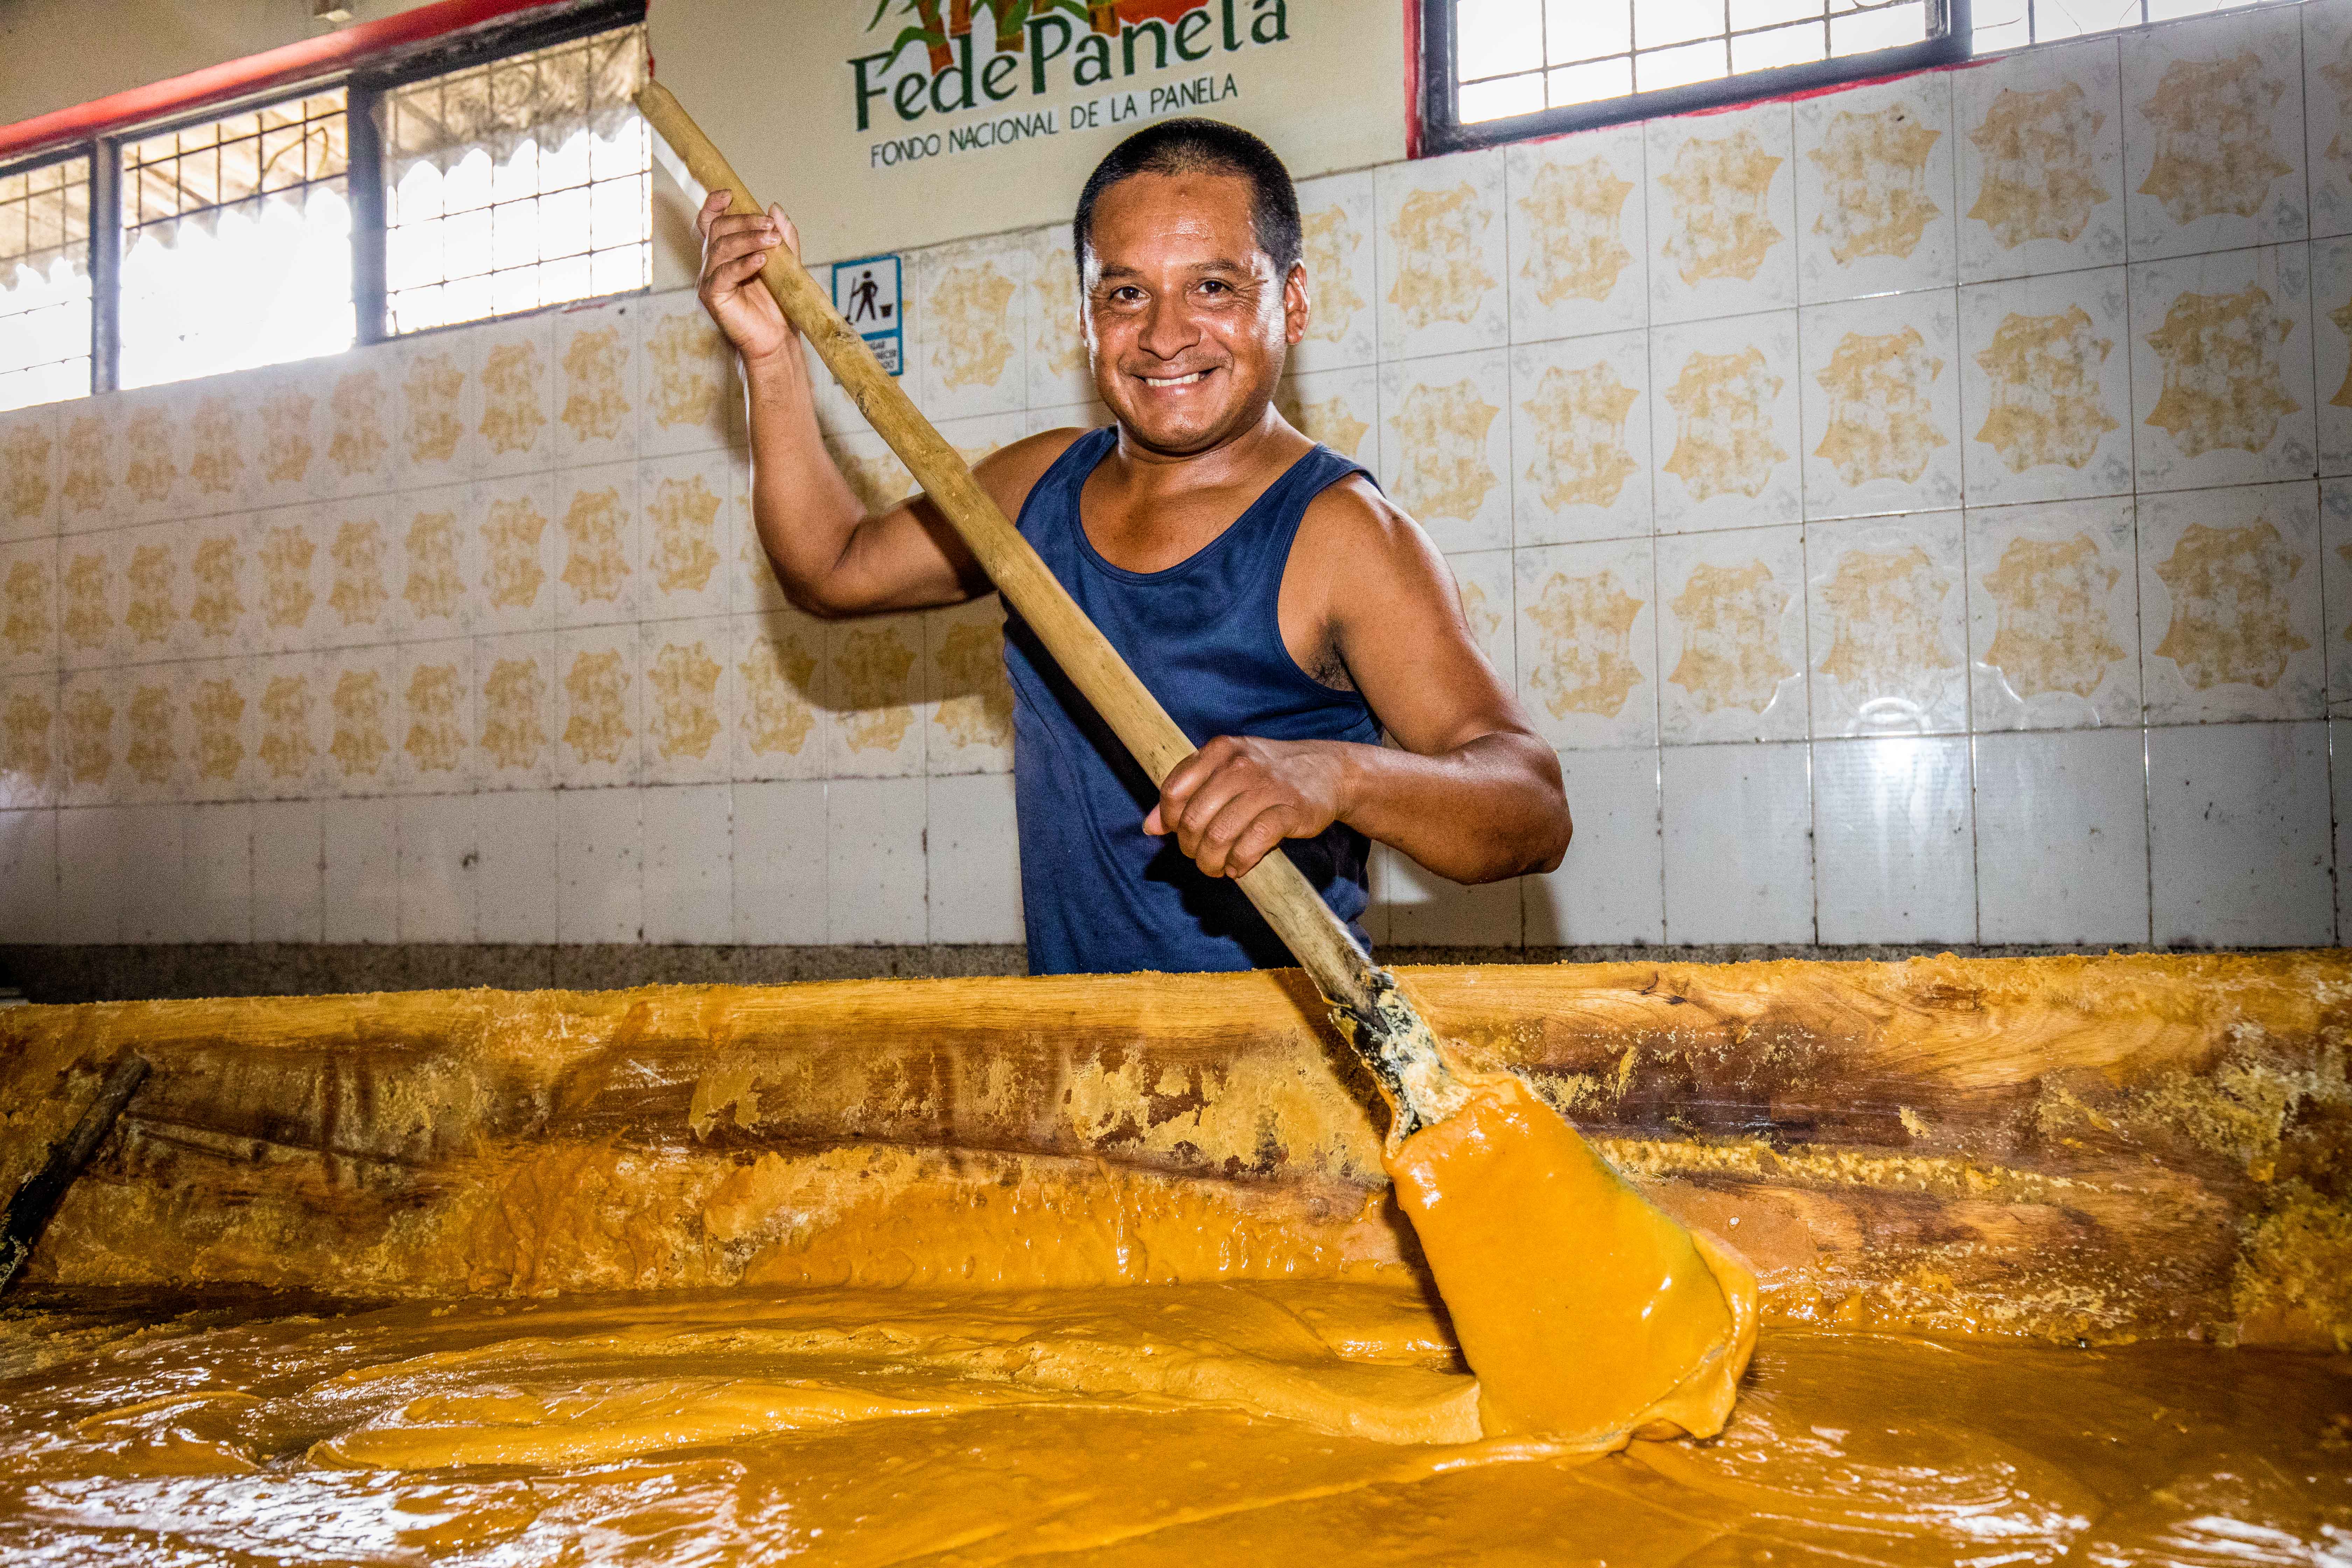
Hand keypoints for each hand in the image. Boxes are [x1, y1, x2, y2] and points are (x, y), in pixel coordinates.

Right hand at [695, 191, 796, 369]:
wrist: (778, 340)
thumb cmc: (779, 304)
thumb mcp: (787, 264)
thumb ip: (783, 237)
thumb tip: (775, 207)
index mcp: (726, 252)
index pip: (710, 220)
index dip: (715, 204)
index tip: (730, 194)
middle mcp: (713, 262)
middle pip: (718, 228)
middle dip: (744, 222)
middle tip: (770, 226)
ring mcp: (710, 279)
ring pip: (721, 247)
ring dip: (748, 239)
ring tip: (773, 241)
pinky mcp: (712, 296)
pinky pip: (724, 274)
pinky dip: (743, 264)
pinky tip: (762, 261)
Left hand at [1143, 736, 1351, 877]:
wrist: (1326, 770)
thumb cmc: (1266, 775)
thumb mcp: (1224, 772)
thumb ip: (1186, 792)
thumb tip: (1149, 827)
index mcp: (1219, 751)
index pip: (1173, 792)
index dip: (1171, 822)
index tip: (1182, 834)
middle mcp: (1240, 764)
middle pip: (1195, 820)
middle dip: (1191, 848)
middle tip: (1201, 856)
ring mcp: (1266, 787)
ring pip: (1219, 835)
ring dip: (1212, 862)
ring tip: (1217, 867)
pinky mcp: (1290, 810)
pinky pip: (1251, 844)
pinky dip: (1239, 863)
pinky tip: (1238, 866)